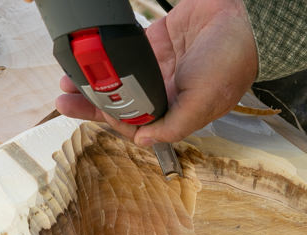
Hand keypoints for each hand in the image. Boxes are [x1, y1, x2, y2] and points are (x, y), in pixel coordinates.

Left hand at [55, 0, 258, 145]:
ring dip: (94, 79)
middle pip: (121, 104)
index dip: (110, 119)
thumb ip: (173, 125)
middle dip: (91, 104)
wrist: (243, 18)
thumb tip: (144, 143)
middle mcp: (167, 93)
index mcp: (177, 112)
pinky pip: (127, 52)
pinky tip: (91, 55)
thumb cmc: (231, 62)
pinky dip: (108, 54)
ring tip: (67, 78)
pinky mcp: (157, 41)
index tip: (88, 109)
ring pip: (119, 78)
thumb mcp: (203, 102)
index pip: (135, 124)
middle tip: (62, 101)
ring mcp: (161, 67)